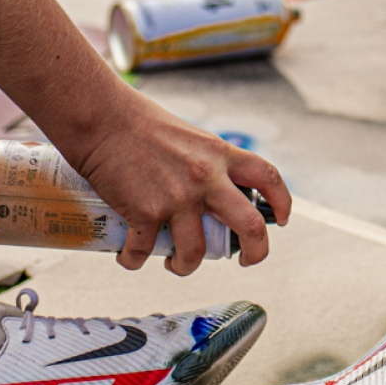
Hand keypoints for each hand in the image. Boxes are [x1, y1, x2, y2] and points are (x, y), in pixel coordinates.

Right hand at [68, 85, 290, 275]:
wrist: (103, 118)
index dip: (282, 202)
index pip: (268, 178)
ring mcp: (178, 198)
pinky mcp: (146, 213)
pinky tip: (129, 256)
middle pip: (250, 226)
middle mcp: (206, 178)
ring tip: (175, 263)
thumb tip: (212, 191)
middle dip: (255, 252)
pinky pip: (144, 252)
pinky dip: (135, 260)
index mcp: (220, 155)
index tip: (280, 222)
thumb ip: (206, 163)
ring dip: (185, 266)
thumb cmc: (139, 124)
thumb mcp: (190, 138)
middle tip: (245, 260)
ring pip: (197, 253)